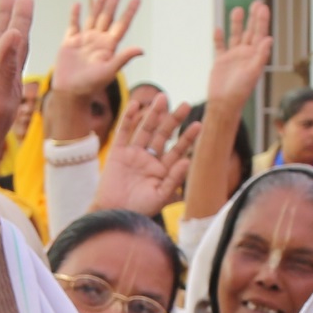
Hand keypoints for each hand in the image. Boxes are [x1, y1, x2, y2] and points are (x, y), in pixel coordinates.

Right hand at [47, 0, 143, 111]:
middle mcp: (98, 41)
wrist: (70, 93)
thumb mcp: (109, 71)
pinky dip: (75, 14)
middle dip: (114, 2)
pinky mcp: (69, 43)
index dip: (129, 11)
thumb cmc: (90, 86)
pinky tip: (78, 5)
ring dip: (98, 5)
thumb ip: (124, 58)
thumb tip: (142, 49)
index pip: (122, 24)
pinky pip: (73, 25)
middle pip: (108, 17)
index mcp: (109, 46)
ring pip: (93, 18)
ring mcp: (84, 41)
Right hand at [93, 91, 193, 215]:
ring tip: (163, 97)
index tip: (199, 124)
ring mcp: (133, 154)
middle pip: (163, 135)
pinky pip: (123, 132)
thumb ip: (174, 179)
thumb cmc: (138, 210)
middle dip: (174, 120)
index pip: (178, 149)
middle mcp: (149, 159)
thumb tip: (186, 160)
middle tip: (185, 105)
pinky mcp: (118, 153)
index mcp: (162, 170)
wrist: (113, 214)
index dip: (188, 137)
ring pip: (145, 130)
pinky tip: (136, 105)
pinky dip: (128, 118)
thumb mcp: (160, 197)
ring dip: (153, 114)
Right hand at [205, 1, 271, 108]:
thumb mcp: (253, 72)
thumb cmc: (240, 91)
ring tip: (238, 9)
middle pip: (250, 32)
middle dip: (253, 18)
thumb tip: (269, 39)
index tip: (262, 7)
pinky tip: (218, 28)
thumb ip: (261, 55)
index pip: (260, 34)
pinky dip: (218, 38)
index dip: (262, 21)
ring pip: (236, 36)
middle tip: (256, 2)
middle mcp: (245, 54)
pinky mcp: (220, 61)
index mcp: (255, 56)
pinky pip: (219, 46)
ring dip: (237, 24)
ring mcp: (233, 57)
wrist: (224, 103)